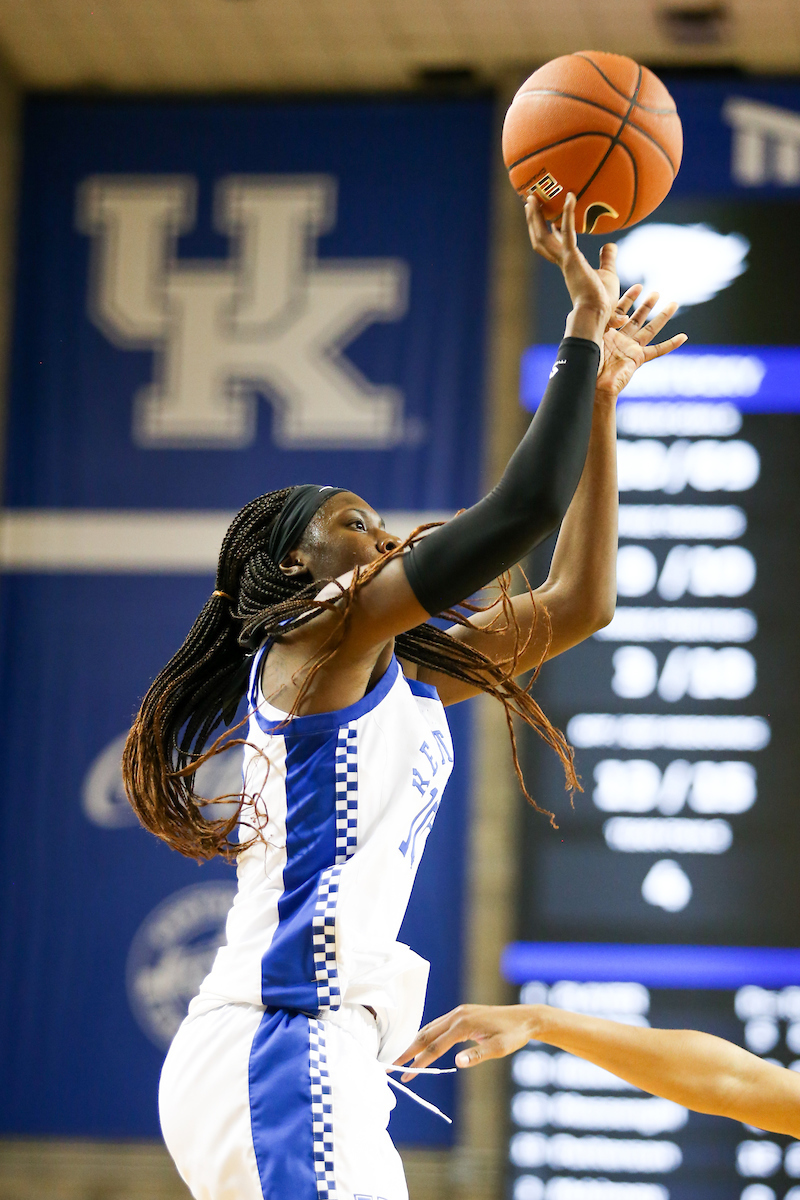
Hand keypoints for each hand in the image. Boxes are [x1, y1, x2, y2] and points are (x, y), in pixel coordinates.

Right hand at [395, 1004, 542, 1078]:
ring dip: (414, 1042)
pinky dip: (426, 1035)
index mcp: (463, 1025)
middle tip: (391, 1066)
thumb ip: (477, 1055)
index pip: (435, 1047)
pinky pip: (438, 1025)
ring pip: (430, 1028)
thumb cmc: (513, 1035)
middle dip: (407, 1051)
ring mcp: (458, 1012)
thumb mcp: (498, 1049)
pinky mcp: (461, 1013)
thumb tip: (457, 1063)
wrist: (525, 1017)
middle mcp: (456, 1016)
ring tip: (401, 1057)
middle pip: (426, 1035)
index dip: (418, 1062)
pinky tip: (422, 1043)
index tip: (405, 1075)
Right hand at [526, 193, 618, 337]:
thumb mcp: (607, 274)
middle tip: (530, 201)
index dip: (547, 230)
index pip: (553, 245)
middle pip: (540, 239)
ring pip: (543, 236)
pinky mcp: (572, 257)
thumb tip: (610, 244)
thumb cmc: (602, 299)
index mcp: (568, 265)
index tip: (546, 216)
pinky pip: (567, 232)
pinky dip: (568, 214)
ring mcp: (565, 259)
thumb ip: (607, 258)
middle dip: (533, 221)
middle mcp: (562, 261)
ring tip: (533, 197)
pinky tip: (570, 197)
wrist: (597, 312)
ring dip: (537, 216)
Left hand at [597, 292, 687, 400]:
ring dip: (662, 317)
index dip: (629, 299)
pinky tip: (683, 337)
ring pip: (649, 330)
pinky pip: (657, 351)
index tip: (638, 287)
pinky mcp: (637, 360)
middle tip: (656, 292)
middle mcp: (619, 339)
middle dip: (647, 305)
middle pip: (637, 318)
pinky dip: (671, 344)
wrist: (589, 381)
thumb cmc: (584, 358)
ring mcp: (629, 349)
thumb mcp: (590, 330)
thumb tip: (614, 307)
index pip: (619, 311)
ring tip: (673, 304)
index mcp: (605, 331)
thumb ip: (603, 317)